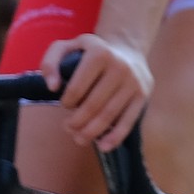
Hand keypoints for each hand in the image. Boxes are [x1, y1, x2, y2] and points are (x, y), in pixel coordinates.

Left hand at [44, 34, 151, 150]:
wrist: (127, 48)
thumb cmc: (91, 52)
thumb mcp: (68, 47)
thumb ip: (51, 63)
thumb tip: (52, 87)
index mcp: (99, 53)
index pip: (77, 87)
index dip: (67, 102)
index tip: (65, 106)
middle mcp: (120, 67)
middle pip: (94, 104)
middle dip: (77, 121)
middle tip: (68, 128)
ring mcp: (134, 82)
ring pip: (110, 115)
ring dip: (92, 132)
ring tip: (79, 139)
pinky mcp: (143, 95)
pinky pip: (129, 121)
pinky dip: (115, 137)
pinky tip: (103, 146)